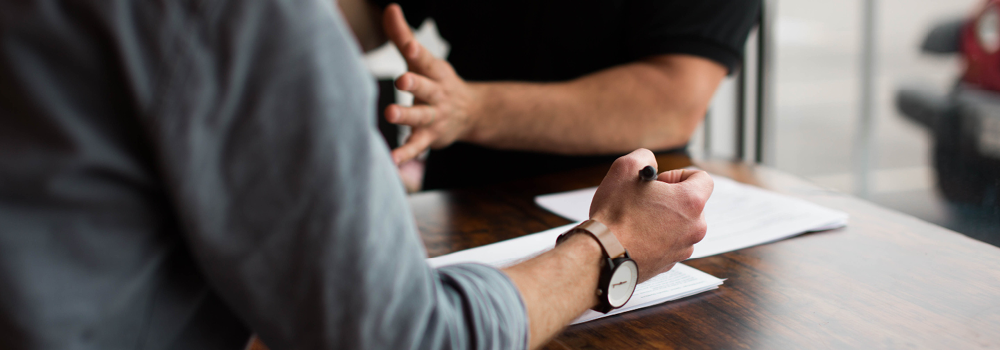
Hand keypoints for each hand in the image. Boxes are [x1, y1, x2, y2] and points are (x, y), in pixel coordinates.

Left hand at [382, 4, 480, 163]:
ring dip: (407, 116)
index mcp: (434, 72)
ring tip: (391, 114)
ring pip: (421, 116)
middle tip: (402, 79)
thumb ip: (402, 35)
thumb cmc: (436, 82)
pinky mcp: (430, 137)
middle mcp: (436, 94)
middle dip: (415, 83)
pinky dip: (406, 153)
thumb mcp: (423, 59)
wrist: (471, 113)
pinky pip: (417, 146)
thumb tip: (390, 7)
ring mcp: (435, 116)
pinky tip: (392, 159)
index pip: (426, 60)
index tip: (409, 46)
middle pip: (426, 87)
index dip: (417, 51)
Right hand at [589, 149, 712, 281]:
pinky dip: (656, 237)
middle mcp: (695, 227)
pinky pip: (668, 243)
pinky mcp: (670, 263)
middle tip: (645, 200)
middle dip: (670, 198)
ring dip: (663, 218)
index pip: (702, 178)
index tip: (660, 182)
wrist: (602, 255)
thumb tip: (650, 163)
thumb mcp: (625, 169)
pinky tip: (634, 235)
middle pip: (691, 204)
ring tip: (637, 219)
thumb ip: (644, 157)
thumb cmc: (615, 214)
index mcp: (690, 202)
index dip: (679, 175)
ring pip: (680, 225)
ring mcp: (684, 248)